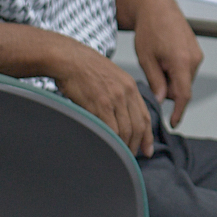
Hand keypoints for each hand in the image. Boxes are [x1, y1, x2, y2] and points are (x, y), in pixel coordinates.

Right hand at [50, 41, 155, 156]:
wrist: (69, 58)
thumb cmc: (85, 68)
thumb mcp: (111, 77)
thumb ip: (120, 95)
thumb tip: (121, 117)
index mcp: (131, 86)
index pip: (145, 116)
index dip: (147, 136)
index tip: (147, 150)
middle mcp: (126, 92)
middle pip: (138, 126)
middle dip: (136, 145)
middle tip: (131, 157)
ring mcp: (114, 98)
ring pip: (125, 130)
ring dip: (123, 146)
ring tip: (118, 155)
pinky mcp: (99, 103)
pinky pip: (109, 128)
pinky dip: (111, 141)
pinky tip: (108, 147)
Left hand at [131, 0, 202, 128]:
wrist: (158, 8)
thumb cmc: (150, 29)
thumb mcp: (146, 59)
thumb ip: (155, 82)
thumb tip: (160, 100)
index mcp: (181, 61)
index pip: (183, 95)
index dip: (178, 111)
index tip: (172, 123)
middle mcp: (194, 59)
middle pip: (182, 87)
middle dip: (168, 90)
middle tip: (152, 77)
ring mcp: (197, 55)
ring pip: (184, 79)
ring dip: (171, 79)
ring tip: (156, 62)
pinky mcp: (196, 51)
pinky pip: (187, 69)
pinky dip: (175, 71)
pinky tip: (163, 58)